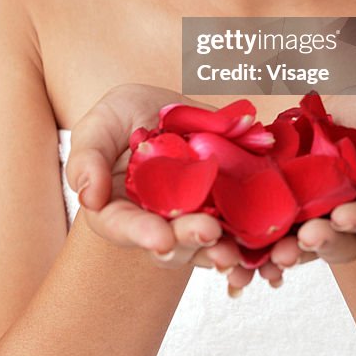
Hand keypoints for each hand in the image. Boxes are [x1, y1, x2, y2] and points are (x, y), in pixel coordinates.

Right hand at [65, 84, 282, 291]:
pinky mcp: (227, 203)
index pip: (125, 227)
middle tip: (207, 231)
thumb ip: (88, 159)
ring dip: (223, 247)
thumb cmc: (122, 117)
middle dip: (190, 238)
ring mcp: (195, 216)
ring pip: (208, 242)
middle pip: (172, 240)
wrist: (166, 108)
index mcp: (119, 211)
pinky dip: (252, 235)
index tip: (160, 239)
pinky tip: (267, 238)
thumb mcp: (99, 126)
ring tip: (237, 247)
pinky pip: (241, 225)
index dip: (142, 235)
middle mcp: (158, 222)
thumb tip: (88, 197)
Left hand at [268, 91, 355, 270]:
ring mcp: (319, 209)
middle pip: (340, 242)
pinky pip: (272, 220)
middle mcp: (353, 215)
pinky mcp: (289, 195)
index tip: (346, 217)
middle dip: (323, 243)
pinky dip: (259, 237)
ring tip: (275, 252)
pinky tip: (244, 246)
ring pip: (303, 239)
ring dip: (288, 250)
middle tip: (307, 236)